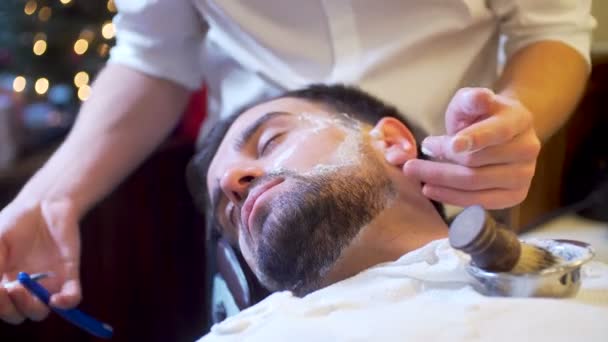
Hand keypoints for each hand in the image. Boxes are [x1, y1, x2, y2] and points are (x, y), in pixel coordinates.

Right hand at [0, 198, 81, 323]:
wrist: (44, 204)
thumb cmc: (15, 221)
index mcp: (3, 282)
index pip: (1, 307)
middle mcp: (26, 287)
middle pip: (18, 314)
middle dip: (12, 307)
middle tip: (12, 287)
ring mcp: (48, 282)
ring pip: (40, 312)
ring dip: (32, 307)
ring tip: (24, 287)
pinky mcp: (69, 274)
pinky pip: (72, 298)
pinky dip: (66, 303)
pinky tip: (57, 299)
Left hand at [403, 87, 540, 208]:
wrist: (503, 133)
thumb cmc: (481, 115)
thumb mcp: (471, 101)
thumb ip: (471, 98)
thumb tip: (477, 98)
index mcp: (519, 120)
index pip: (497, 132)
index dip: (474, 139)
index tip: (449, 145)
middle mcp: (528, 149)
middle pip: (477, 162)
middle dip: (440, 163)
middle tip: (411, 163)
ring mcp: (525, 175)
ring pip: (475, 184)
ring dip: (440, 181)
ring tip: (415, 174)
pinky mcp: (516, 195)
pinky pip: (480, 201)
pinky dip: (452, 197)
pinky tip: (432, 190)